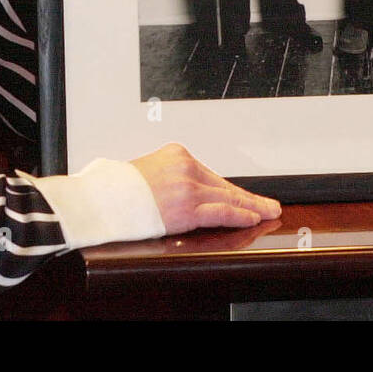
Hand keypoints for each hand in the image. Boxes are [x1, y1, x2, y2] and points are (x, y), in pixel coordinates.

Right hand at [130, 142, 281, 234]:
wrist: (103, 200)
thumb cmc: (120, 189)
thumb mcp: (149, 169)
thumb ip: (171, 176)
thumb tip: (186, 190)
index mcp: (177, 154)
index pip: (212, 175)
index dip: (232, 189)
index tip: (245, 196)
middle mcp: (185, 167)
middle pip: (224, 185)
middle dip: (249, 197)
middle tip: (269, 204)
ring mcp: (188, 188)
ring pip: (228, 198)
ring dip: (251, 207)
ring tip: (268, 212)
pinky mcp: (187, 208)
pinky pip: (221, 212)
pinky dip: (240, 215)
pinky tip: (253, 218)